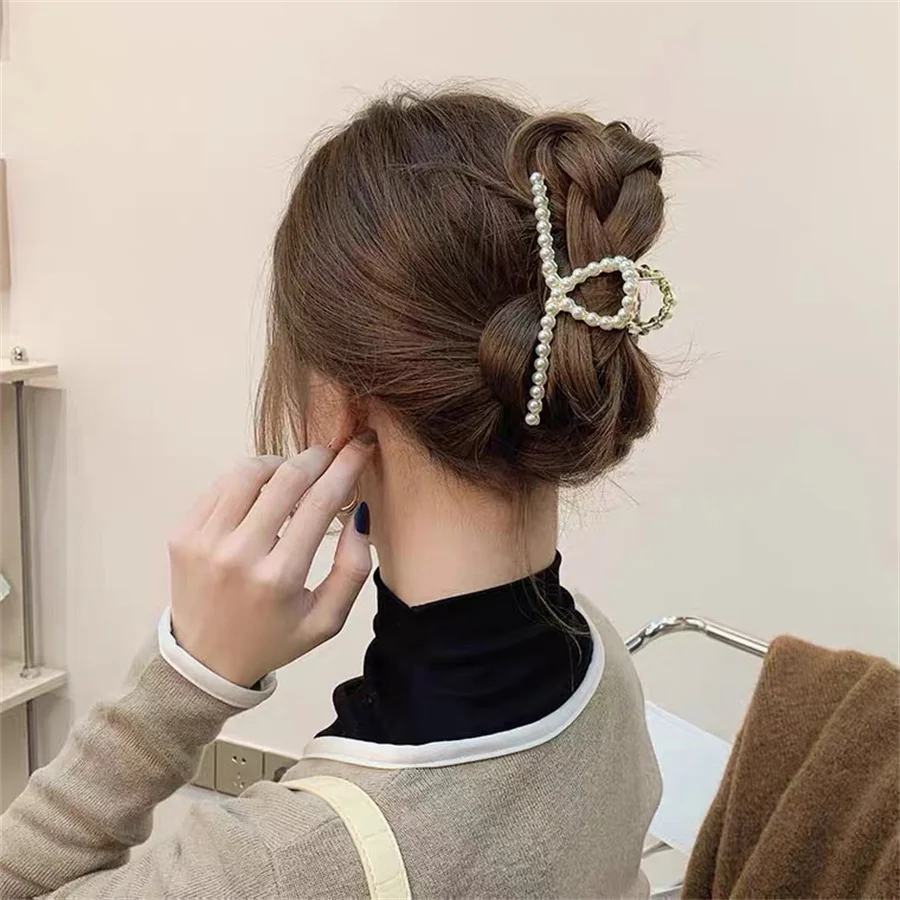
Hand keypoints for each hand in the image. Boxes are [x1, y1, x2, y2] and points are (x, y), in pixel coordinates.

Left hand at [167, 436, 375, 687]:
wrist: (204, 662)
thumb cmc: (274, 638)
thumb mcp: (327, 619)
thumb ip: (353, 568)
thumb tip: (358, 513)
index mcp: (279, 578)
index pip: (320, 502)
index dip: (347, 466)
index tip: (362, 445)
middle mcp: (239, 554)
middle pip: (287, 478)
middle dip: (318, 456)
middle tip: (333, 454)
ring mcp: (205, 541)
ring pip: (250, 471)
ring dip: (281, 462)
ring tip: (296, 474)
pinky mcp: (182, 534)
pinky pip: (220, 485)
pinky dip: (249, 478)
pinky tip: (262, 492)